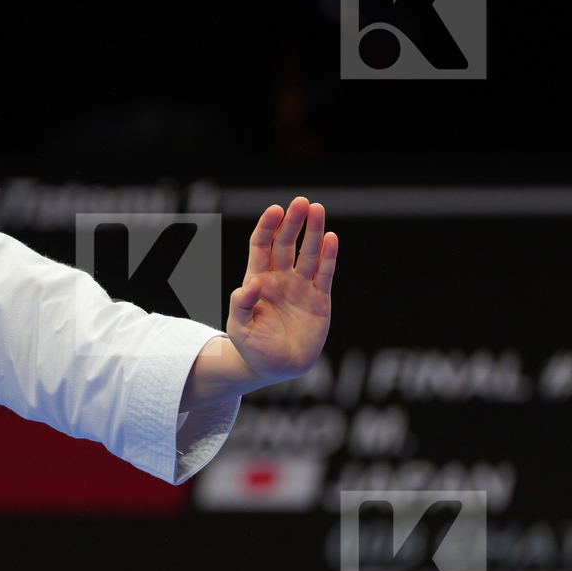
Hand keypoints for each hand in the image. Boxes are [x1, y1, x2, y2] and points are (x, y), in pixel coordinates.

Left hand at [227, 197, 336, 382]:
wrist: (276, 368)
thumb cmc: (252, 348)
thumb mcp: (240, 328)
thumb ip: (241, 305)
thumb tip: (250, 284)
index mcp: (257, 280)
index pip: (261, 246)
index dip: (268, 227)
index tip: (276, 210)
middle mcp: (280, 279)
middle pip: (286, 244)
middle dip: (293, 222)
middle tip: (302, 202)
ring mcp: (300, 287)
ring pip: (308, 254)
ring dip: (313, 232)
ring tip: (318, 209)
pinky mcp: (319, 299)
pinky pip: (324, 274)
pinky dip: (328, 256)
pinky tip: (331, 238)